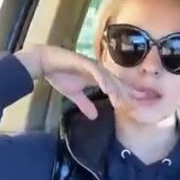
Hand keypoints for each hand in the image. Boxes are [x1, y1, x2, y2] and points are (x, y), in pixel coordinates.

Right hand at [14, 44, 134, 119]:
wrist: (44, 62)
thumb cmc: (59, 75)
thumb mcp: (73, 94)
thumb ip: (85, 104)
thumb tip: (94, 117)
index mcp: (97, 77)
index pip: (115, 87)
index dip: (125, 95)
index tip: (135, 106)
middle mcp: (97, 70)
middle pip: (115, 82)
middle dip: (125, 93)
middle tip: (134, 104)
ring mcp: (91, 65)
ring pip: (107, 77)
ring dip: (115, 88)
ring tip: (121, 100)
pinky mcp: (83, 61)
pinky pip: (95, 71)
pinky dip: (102, 79)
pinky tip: (107, 89)